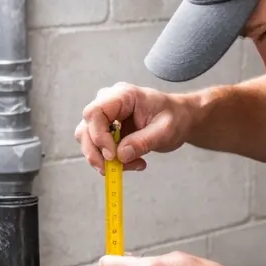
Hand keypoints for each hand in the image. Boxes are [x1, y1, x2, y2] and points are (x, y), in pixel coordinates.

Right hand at [75, 82, 193, 173]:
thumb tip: (120, 155)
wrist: (180, 119)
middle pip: (86, 128)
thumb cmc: (175, 118)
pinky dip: (112, 161)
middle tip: (113, 170)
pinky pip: (99, 148)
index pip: (95, 113)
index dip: (98, 136)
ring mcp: (106, 117)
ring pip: (88, 140)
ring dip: (103, 160)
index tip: (113, 156)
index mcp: (122, 95)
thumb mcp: (165, 131)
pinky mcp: (107, 130)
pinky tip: (132, 163)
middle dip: (96, 153)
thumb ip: (143, 142)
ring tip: (132, 165)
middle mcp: (109, 103)